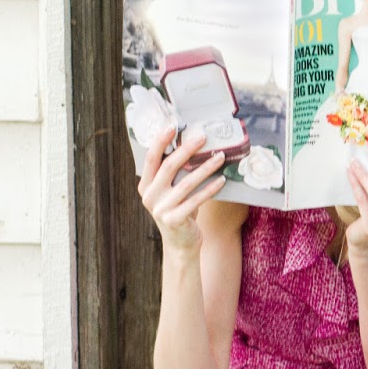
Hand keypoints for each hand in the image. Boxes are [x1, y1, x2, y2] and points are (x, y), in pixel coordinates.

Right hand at [137, 126, 227, 254]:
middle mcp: (149, 196)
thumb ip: (174, 174)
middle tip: (203, 136)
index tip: (173, 125)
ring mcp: (160, 209)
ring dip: (205, 168)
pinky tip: (222, 180)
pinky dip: (211, 189)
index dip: (160, 141)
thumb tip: (193, 144)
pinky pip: (196, 199)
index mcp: (145, 185)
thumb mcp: (172, 191)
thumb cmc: (179, 210)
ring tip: (220, 156)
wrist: (180, 243)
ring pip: (186, 182)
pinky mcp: (174, 219)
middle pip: (168, 166)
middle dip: (187, 149)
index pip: (151, 158)